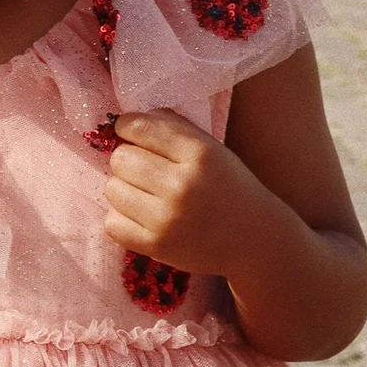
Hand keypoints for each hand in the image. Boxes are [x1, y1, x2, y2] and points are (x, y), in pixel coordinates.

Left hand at [103, 108, 278, 280]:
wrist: (254, 241)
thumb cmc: (228, 187)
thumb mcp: (212, 149)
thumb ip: (173, 127)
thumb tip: (127, 119)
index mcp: (199, 153)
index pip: (138, 127)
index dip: (127, 127)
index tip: (131, 133)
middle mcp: (182, 185)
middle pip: (120, 158)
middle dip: (128, 160)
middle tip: (146, 171)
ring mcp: (168, 219)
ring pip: (112, 189)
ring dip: (124, 189)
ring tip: (146, 194)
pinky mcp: (157, 246)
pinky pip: (111, 223)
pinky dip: (122, 219)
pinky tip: (143, 217)